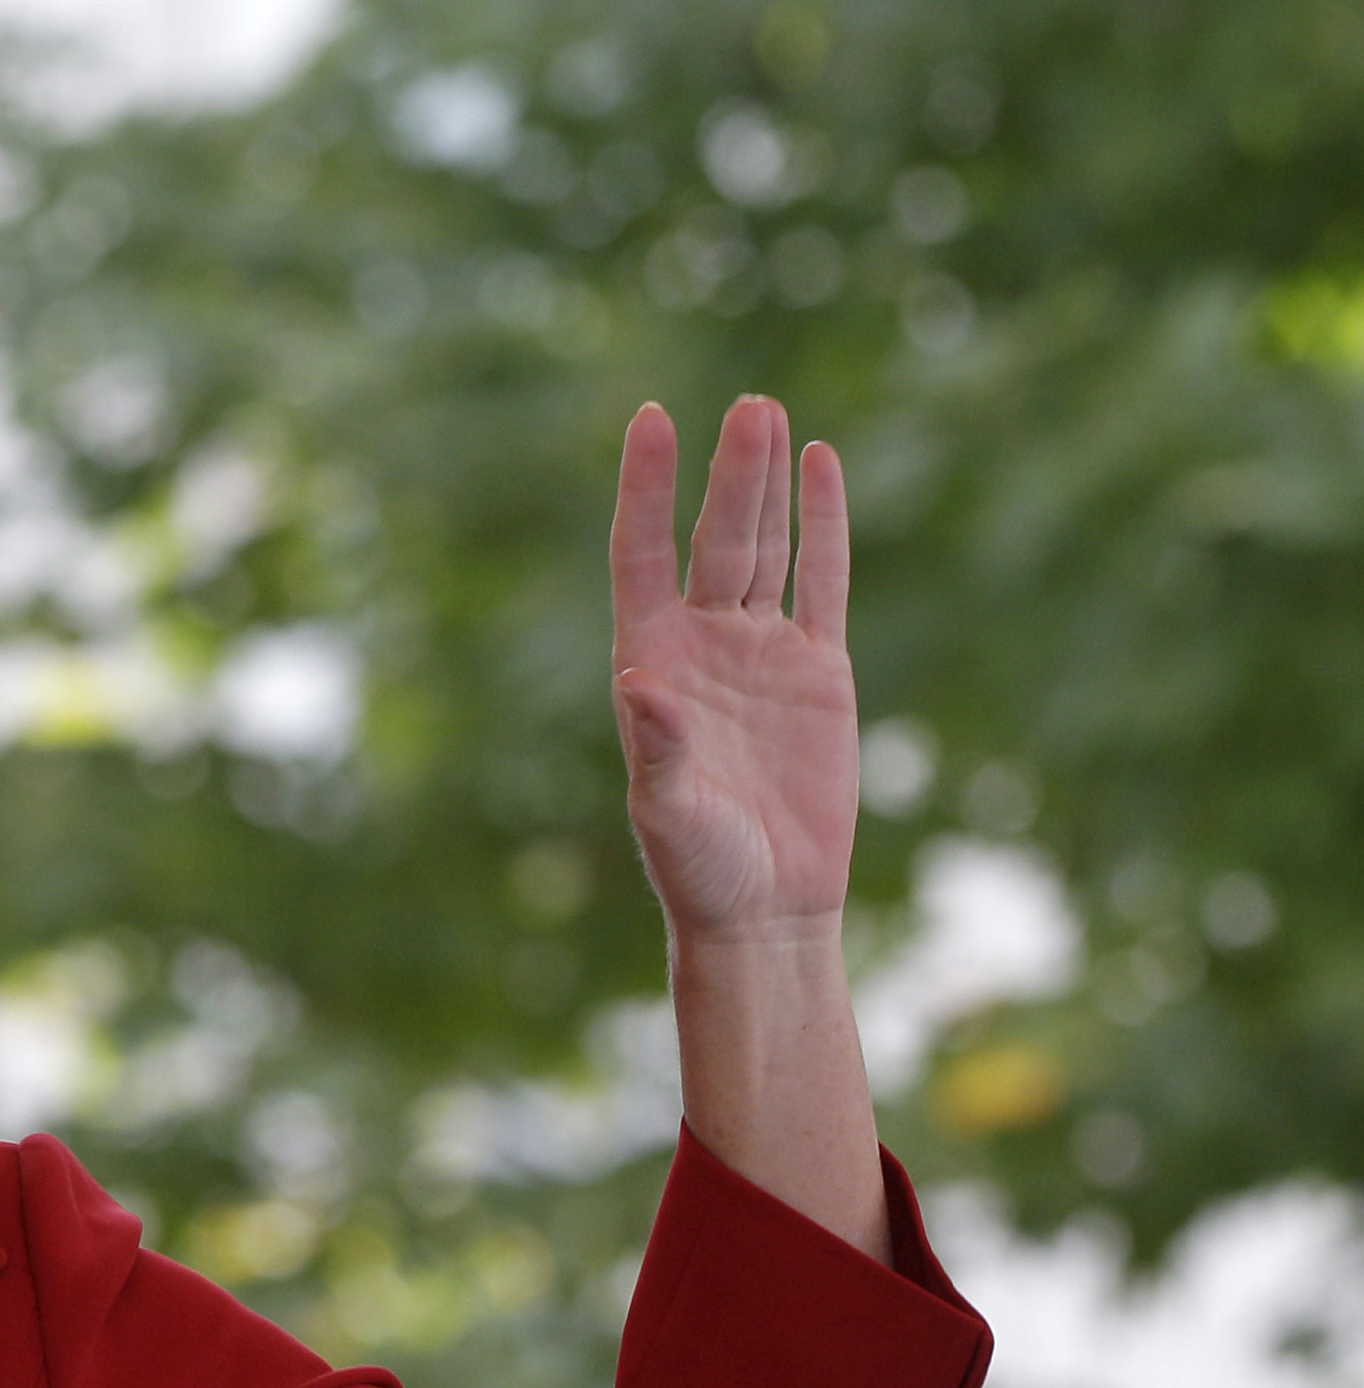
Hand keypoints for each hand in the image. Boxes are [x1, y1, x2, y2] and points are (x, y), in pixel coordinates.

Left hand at [608, 396, 858, 942]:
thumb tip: (638, 687)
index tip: (650, 420)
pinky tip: (821, 463)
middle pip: (713, 539)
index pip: (643, 555)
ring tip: (766, 411)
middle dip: (726, 475)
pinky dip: (825, 525)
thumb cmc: (700, 867)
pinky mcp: (818, 670)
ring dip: (765, 483)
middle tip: (745, 405)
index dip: (647, 490)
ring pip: (764, 547)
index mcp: (650, 664)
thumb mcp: (667, 811)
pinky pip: (824, 581)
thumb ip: (656, 749)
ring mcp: (760, 652)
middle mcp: (701, 645)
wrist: (767, 906)